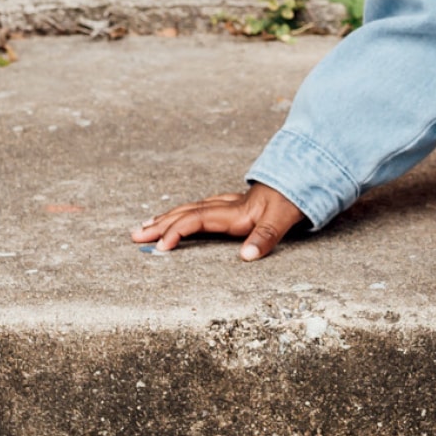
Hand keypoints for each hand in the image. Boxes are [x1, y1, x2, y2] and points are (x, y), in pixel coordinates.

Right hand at [132, 183, 305, 259]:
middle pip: (185, 214)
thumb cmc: (292, 201)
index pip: (197, 220)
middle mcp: (225, 206)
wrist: (300, 179)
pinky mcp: (229, 205)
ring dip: (165, 218)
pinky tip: (172, 217)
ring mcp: (225, 204)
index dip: (177, 232)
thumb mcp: (284, 219)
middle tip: (135, 236)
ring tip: (143, 227)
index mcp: (233, 212)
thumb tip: (247, 256)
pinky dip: (180, 214)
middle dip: (159, 225)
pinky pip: (197, 209)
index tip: (161, 247)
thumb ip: (266, 237)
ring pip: (188, 210)